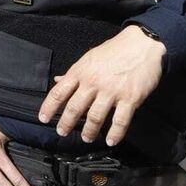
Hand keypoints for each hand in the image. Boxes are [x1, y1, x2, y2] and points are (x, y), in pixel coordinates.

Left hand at [38, 24, 164, 145]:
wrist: (142, 44)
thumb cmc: (114, 50)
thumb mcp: (88, 58)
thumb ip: (74, 72)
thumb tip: (58, 80)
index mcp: (80, 72)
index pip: (59, 92)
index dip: (49, 107)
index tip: (43, 118)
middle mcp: (93, 83)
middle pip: (74, 107)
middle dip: (66, 122)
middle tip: (62, 132)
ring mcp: (111, 91)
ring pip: (95, 117)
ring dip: (89, 130)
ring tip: (86, 138)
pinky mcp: (130, 98)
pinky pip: (120, 120)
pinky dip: (115, 133)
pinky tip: (111, 141)